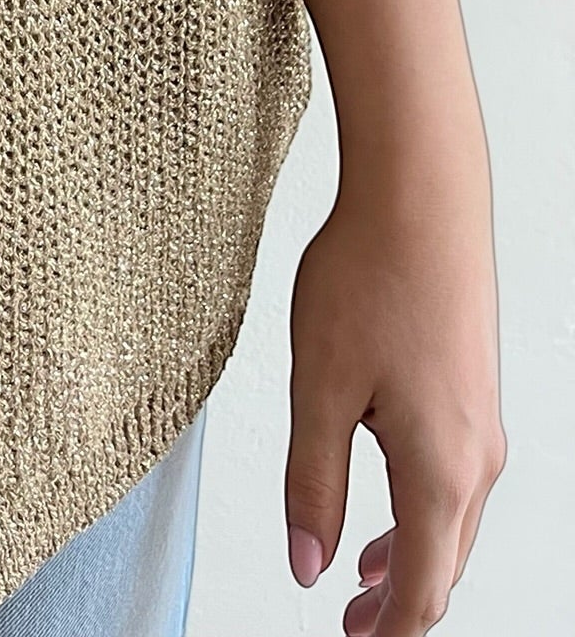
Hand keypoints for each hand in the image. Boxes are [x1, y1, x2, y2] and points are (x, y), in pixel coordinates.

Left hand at [285, 163, 503, 634]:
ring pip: (453, 523)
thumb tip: (308, 566)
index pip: (420, 590)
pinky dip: (423, 511)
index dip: (386, 634)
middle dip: (398, 607)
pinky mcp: (474, 390)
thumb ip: (311, 483)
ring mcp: (482, 423)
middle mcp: (476, 458)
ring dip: (410, 559)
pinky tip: (386, 500)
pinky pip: (456, 479)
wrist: (423, 196)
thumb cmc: (371, 276)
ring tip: (360, 582)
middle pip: (444, 566)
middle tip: (351, 631)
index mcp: (439, 472)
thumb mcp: (317, 386)